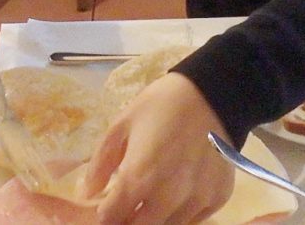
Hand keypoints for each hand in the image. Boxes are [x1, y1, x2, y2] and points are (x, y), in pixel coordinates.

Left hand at [84, 73, 234, 223]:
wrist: (212, 92)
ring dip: (155, 218)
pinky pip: (193, 219)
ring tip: (152, 197)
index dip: (104, 215)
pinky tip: (178, 192)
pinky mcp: (218, 198)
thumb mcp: (122, 125)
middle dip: (128, 220)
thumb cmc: (161, 105)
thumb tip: (86, 194)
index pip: (112, 218)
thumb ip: (100, 164)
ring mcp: (197, 200)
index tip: (106, 206)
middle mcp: (169, 197)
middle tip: (128, 203)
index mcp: (140, 176)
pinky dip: (181, 212)